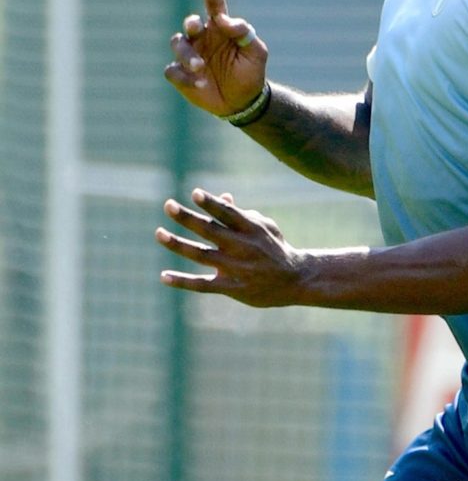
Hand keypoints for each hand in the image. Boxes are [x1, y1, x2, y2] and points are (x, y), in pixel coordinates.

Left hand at [156, 189, 303, 306]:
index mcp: (252, 229)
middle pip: (210, 231)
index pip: (228, 213)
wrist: (295, 280)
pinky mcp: (232, 288)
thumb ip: (241, 214)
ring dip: (178, 244)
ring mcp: (236, 268)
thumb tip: (221, 197)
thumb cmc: (275, 248)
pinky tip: (164, 276)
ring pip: (201, 255)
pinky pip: (202, 285)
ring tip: (159, 233)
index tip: (194, 192)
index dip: (211, 203)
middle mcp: (242, 247)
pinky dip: (183, 281)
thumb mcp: (264, 227)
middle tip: (168, 205)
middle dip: (188, 218)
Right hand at [165, 0, 267, 116]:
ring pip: (177, 44)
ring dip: (187, 55)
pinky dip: (183, 77)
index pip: (213, 3)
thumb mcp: (256, 52)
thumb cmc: (251, 72)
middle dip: (191, 24)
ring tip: (201, 68)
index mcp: (220, 28)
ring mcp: (190, 55)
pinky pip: (172, 70)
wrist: (243, 102)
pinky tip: (199, 84)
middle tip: (196, 30)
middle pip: (190, 22)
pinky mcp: (181, 74)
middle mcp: (202, 38)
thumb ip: (245, 33)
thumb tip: (225, 20)